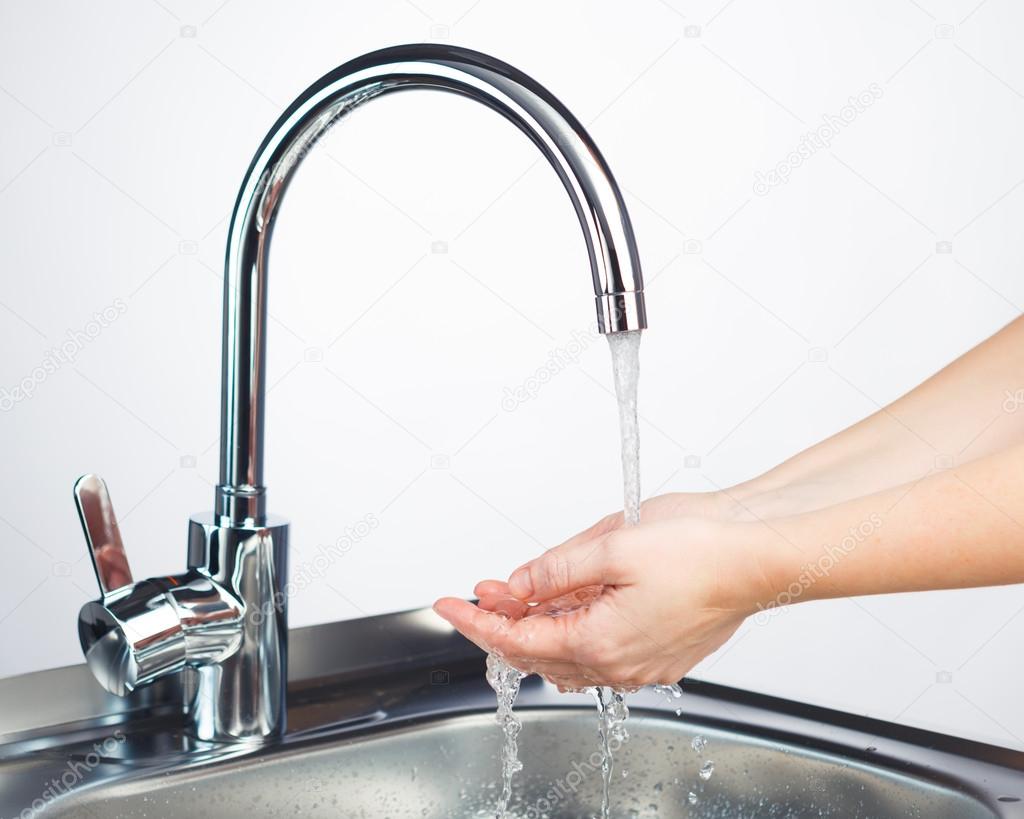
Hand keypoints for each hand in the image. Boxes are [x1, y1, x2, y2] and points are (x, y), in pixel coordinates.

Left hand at [433, 515, 778, 689]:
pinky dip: (574, 629)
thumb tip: (517, 586)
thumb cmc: (702, 549)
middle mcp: (621, 664)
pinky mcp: (660, 653)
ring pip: (569, 655)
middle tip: (483, 593)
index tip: (450, 605)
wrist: (760, 556)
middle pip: (540, 652)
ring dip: (539, 626)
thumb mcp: (612, 546)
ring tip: (522, 593)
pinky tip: (569, 603)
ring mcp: (643, 664)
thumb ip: (555, 569)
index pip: (518, 640)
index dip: (477, 621)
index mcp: (602, 641)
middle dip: (505, 622)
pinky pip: (601, 651)